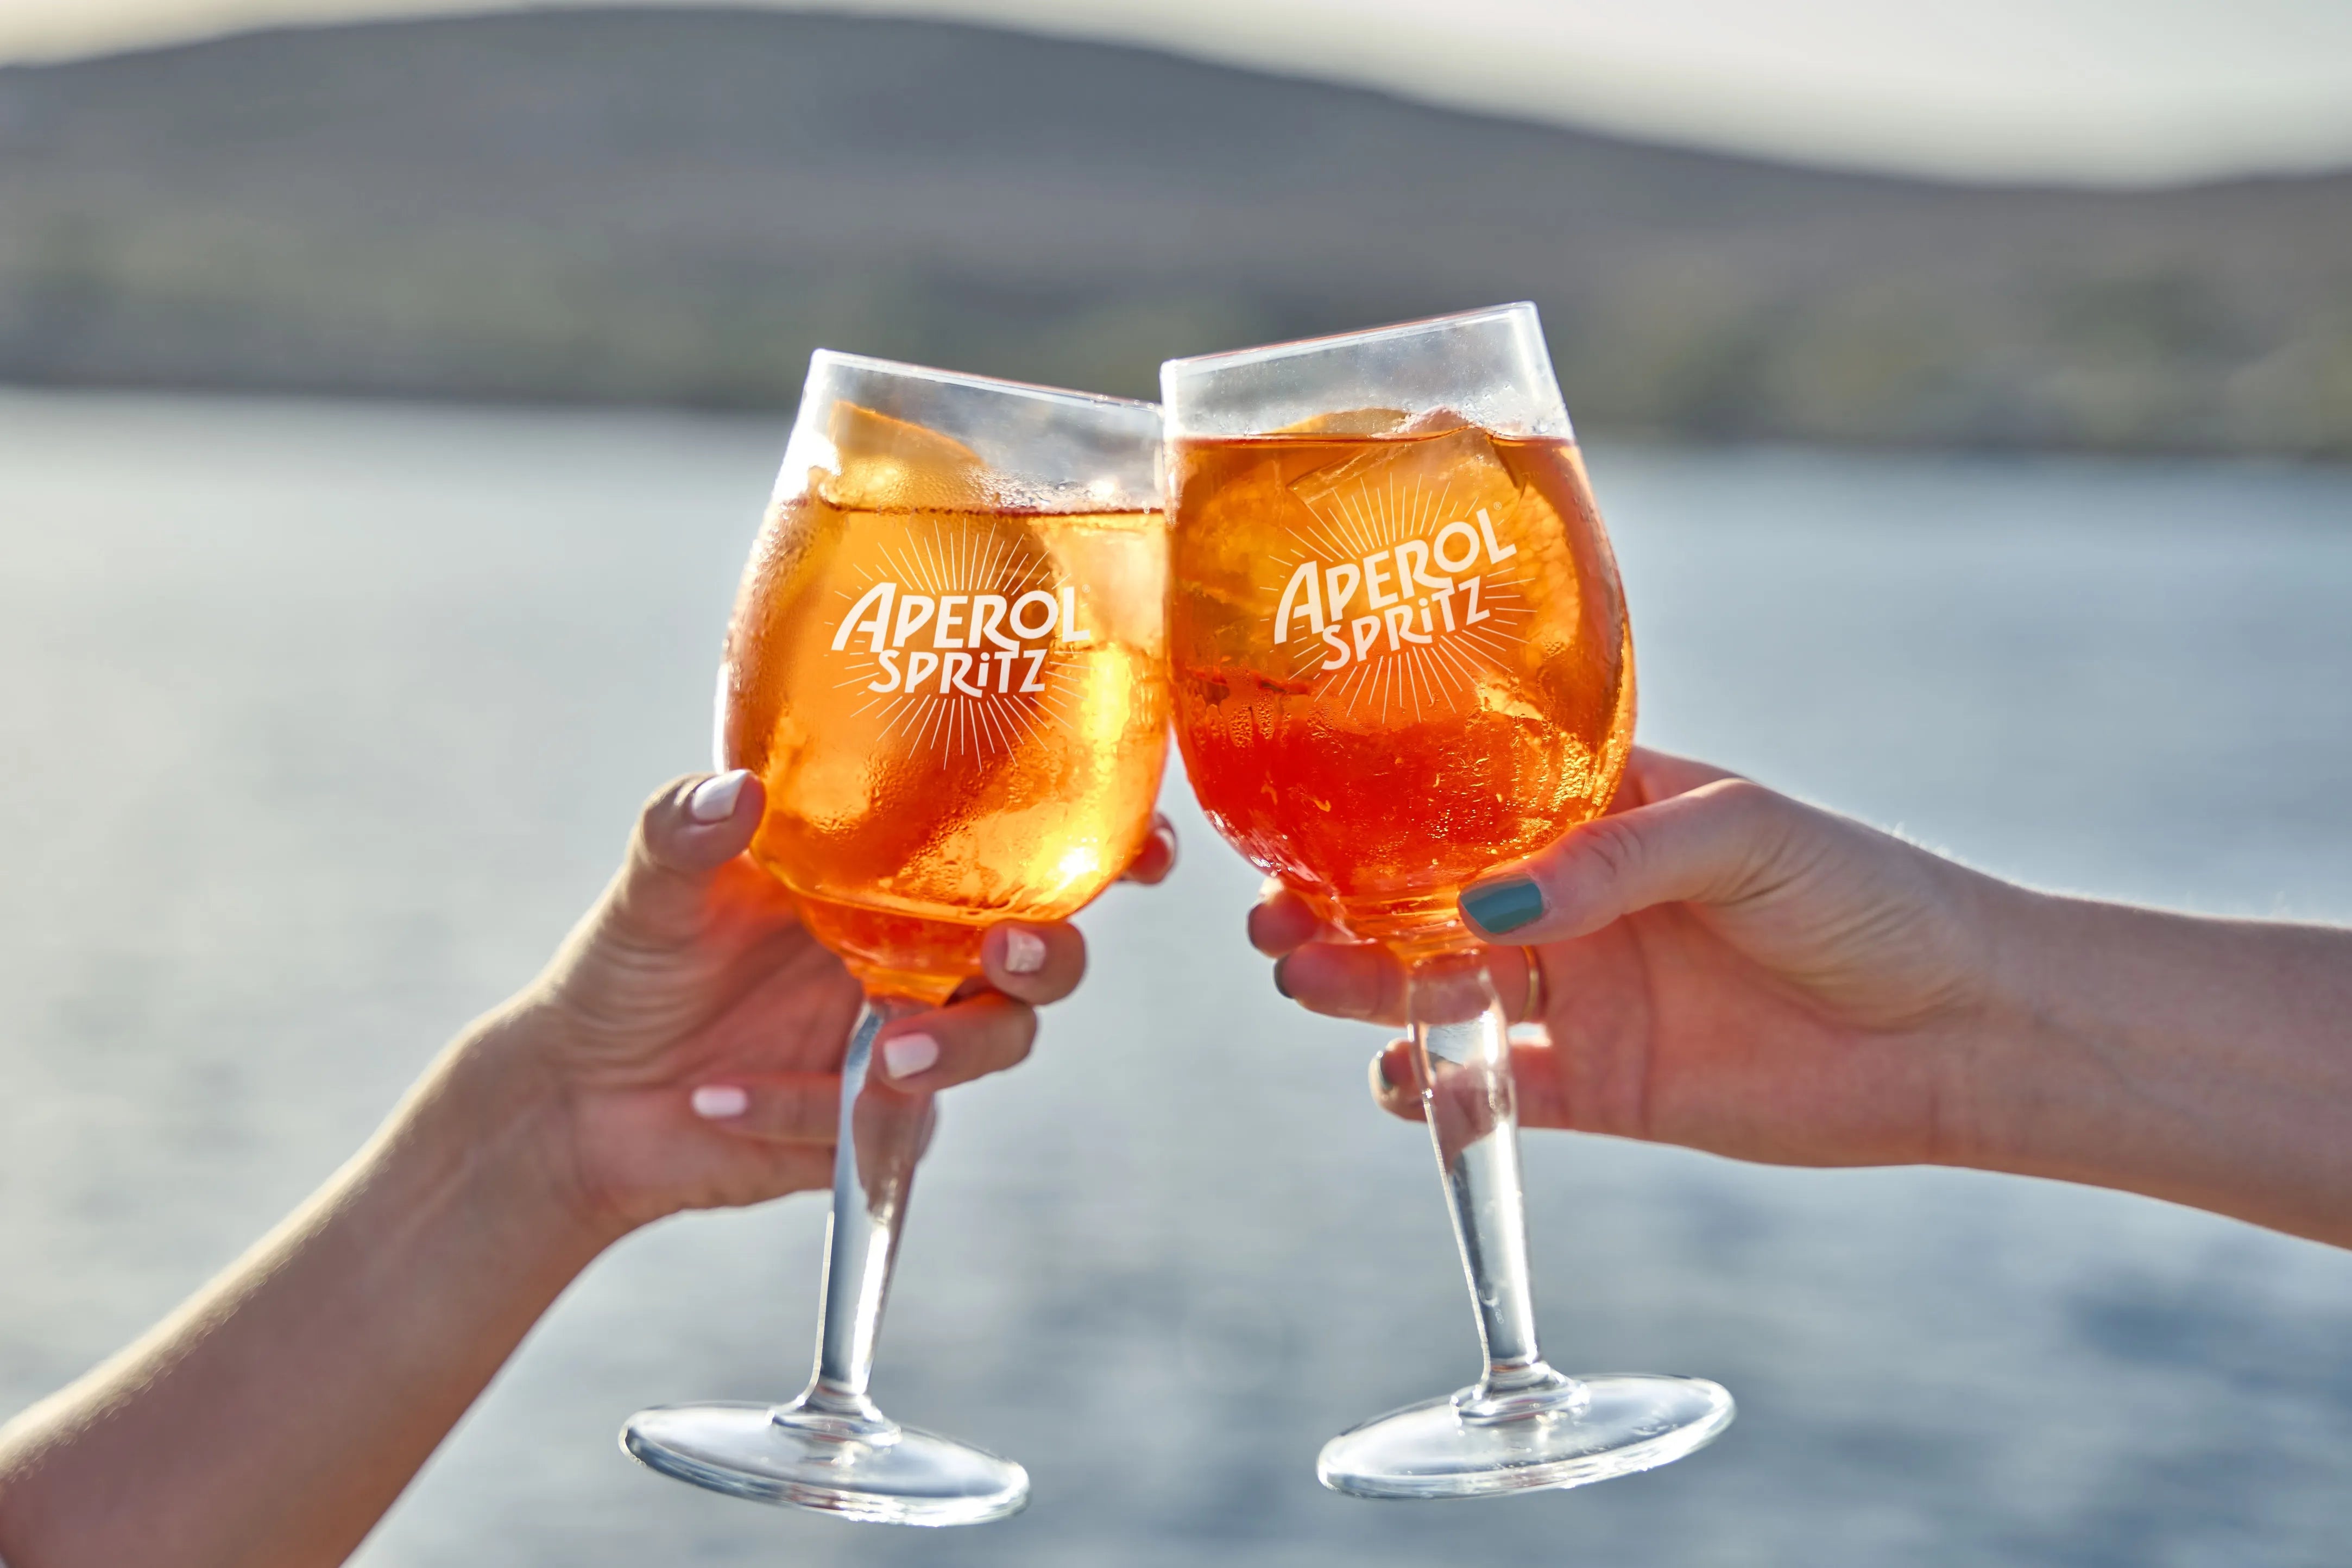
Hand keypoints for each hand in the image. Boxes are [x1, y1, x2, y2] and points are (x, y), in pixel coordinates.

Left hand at [493, 771, 1176, 1234]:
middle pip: (1045, 947)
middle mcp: (921, 946)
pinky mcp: (880, 1121)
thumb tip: (734, 791)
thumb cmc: (626, 967)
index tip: (1141, 843)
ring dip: (956, 1046)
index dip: (1100, 840)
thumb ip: (683, 833)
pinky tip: (721, 1099)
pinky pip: (890, 1124)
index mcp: (893, 869)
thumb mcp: (651, 887)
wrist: (582, 1100)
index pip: (1019, 841)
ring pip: (996, 1038)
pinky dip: (812, 1111)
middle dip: (1049, 950)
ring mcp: (910, 1034)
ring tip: (879, 1061)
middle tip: (1004, 951)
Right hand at [1251, 748, 2015, 1169]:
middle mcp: (1577, 902)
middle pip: (1428, 904)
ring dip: (1370, 990)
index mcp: (1602, 814)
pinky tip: (1399, 1079)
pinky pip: (1493, 1092)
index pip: (1469, 805)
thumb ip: (1611, 864)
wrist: (1961, 1032)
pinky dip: (1435, 1091)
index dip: (1382, 816)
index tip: (1306, 823)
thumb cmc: (1865, 898)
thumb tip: (1483, 908)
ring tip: (1311, 985)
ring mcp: (1583, 997)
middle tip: (1277, 921)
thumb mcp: (1742, 837)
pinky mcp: (1602, 1090)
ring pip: (1441, 993)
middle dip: (1346, 909)